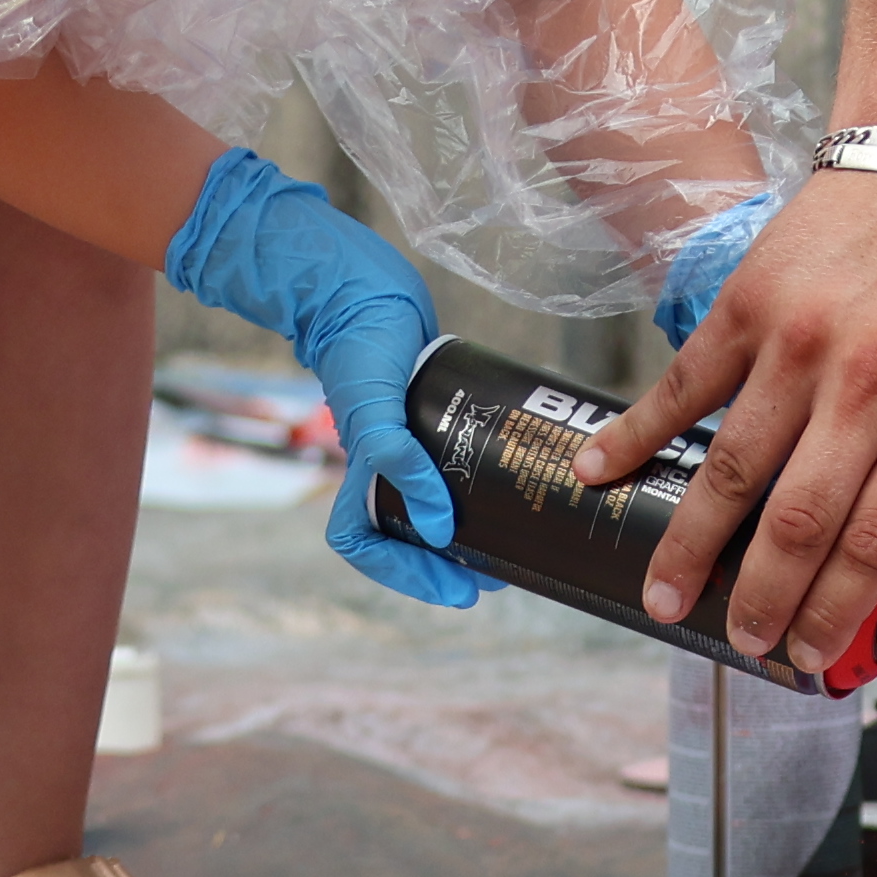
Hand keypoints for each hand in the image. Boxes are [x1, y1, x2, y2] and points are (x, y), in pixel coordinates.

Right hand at [162, 146, 482, 612]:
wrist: (364, 286)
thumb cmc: (358, 345)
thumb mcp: (374, 409)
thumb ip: (397, 461)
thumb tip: (438, 526)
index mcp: (360, 472)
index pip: (367, 544)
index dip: (406, 575)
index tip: (458, 590)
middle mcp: (386, 462)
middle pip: (410, 532)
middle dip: (450, 560)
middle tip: (501, 574)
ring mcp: (411, 438)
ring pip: (439, 498)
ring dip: (472, 524)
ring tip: (516, 540)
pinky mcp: (438, 412)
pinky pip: (460, 457)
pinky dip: (485, 476)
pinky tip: (518, 479)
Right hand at [578, 162, 876, 689]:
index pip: (874, 545)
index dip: (832, 614)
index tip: (803, 656)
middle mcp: (869, 389)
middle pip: (797, 522)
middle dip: (759, 599)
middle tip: (736, 639)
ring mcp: (800, 346)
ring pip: (731, 469)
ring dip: (689, 545)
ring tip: (663, 598)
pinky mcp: (749, 305)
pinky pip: (681, 386)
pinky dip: (634, 435)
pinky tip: (597, 476)